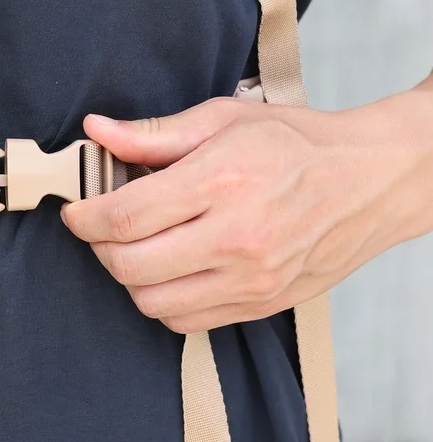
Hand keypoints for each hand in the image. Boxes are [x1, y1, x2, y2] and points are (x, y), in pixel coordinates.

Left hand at [61, 89, 432, 333]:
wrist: (366, 180)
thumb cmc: (293, 143)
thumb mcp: (221, 119)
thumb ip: (152, 133)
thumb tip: (97, 131)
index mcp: (219, 182)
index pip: (125, 216)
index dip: (84, 216)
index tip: (75, 209)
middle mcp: (234, 238)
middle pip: (130, 266)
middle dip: (98, 246)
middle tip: (99, 225)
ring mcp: (250, 279)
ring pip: (152, 302)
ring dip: (127, 275)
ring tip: (134, 244)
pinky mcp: (261, 304)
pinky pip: (186, 322)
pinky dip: (162, 300)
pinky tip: (168, 268)